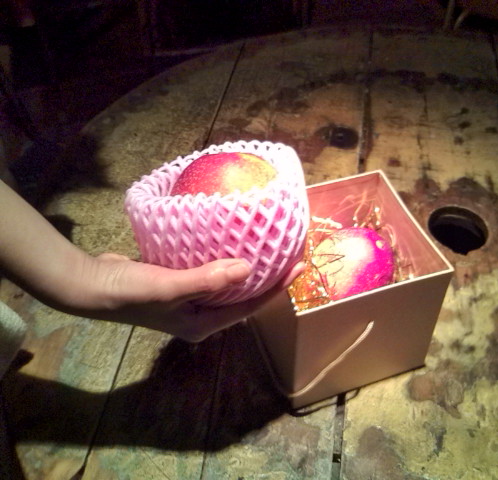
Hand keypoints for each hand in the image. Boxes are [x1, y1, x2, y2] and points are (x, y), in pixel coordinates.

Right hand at [75, 254, 303, 341]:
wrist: (91, 285)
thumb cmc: (130, 291)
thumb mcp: (170, 286)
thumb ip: (208, 279)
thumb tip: (249, 269)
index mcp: (203, 323)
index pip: (250, 306)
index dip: (275, 288)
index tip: (297, 267)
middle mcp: (200, 315)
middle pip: (242, 296)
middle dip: (266, 278)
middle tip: (287, 253)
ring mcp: (189, 300)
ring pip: (226, 282)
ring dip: (245, 266)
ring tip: (266, 245)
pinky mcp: (178, 283)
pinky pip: (209, 271)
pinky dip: (221, 259)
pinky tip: (231, 241)